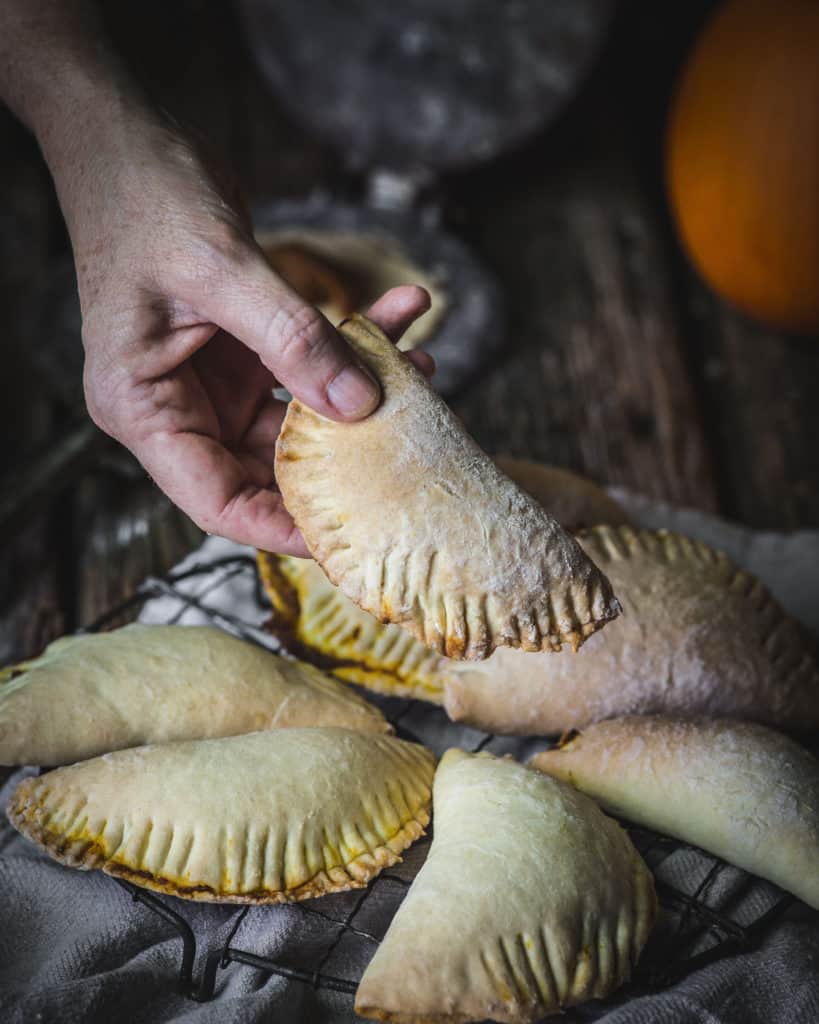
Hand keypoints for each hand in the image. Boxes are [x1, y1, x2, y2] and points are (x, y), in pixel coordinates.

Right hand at [73, 121, 431, 554]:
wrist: (129, 135)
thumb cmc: (144, 197)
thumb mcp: (221, 270)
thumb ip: (292, 340)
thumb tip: (360, 404)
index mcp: (144, 409)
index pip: (218, 501)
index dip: (284, 527)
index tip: (351, 532)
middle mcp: (178, 404)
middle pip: (268, 467)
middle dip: (342, 454)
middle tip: (407, 446)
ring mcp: (213, 379)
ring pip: (300, 415)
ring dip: (360, 391)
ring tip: (419, 365)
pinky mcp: (244, 348)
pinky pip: (307, 363)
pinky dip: (353, 342)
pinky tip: (402, 315)